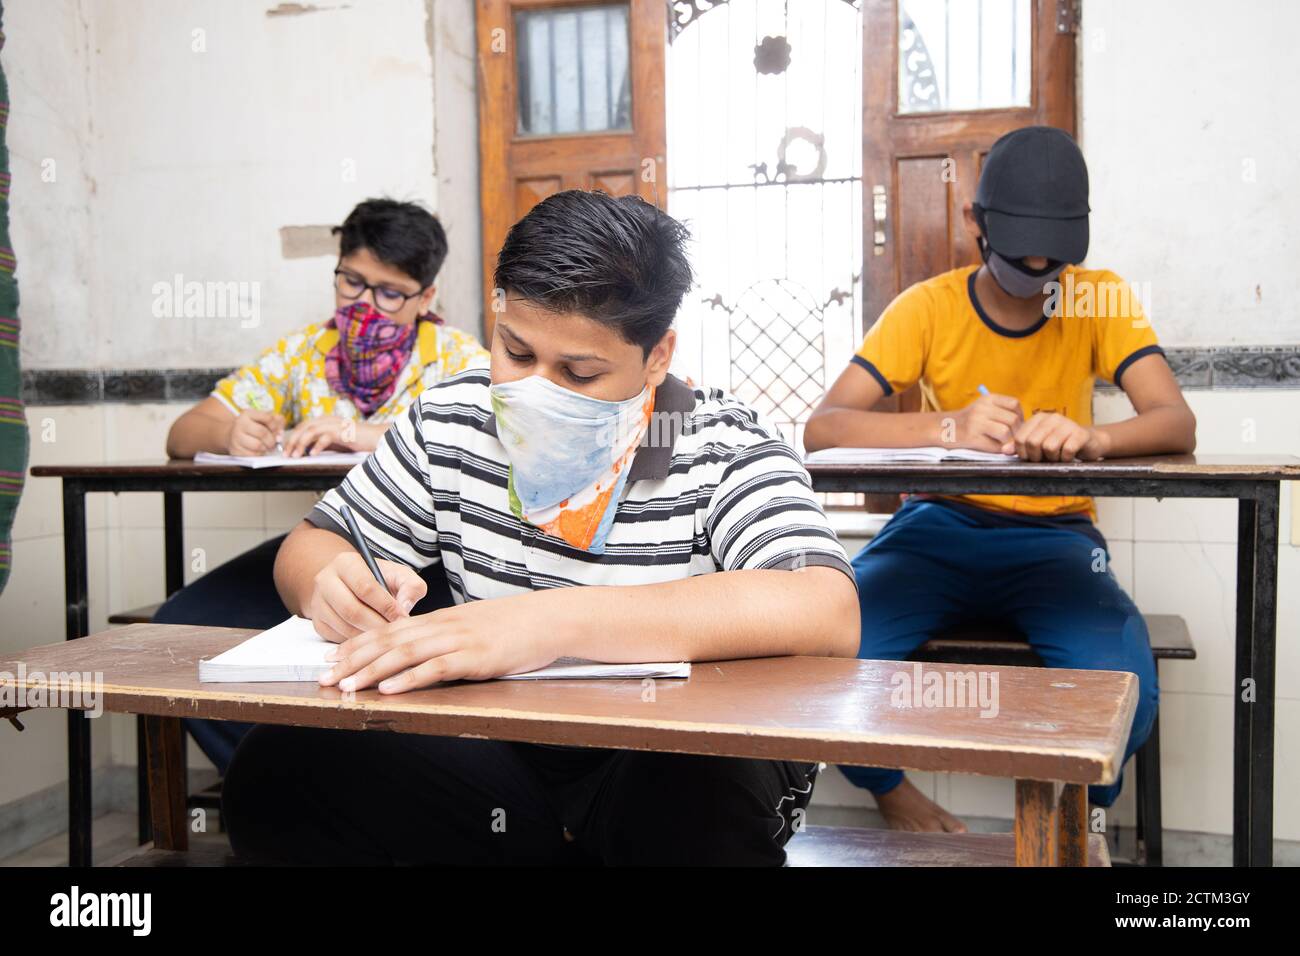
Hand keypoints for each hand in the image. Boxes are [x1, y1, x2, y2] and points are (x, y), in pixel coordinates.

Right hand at [226, 410, 284, 455]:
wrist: (234, 435)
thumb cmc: (254, 426)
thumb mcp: (265, 419)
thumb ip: (277, 422)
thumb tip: (280, 433)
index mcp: (248, 413)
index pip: (268, 418)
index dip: (275, 426)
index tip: (275, 430)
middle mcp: (240, 423)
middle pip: (262, 433)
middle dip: (272, 440)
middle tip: (273, 442)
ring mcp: (236, 437)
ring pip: (257, 445)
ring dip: (266, 448)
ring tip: (266, 446)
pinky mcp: (235, 450)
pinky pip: (252, 455)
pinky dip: (259, 454)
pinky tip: (259, 450)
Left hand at [283, 416, 372, 455]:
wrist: (378, 438)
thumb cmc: (358, 442)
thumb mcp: (336, 442)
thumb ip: (323, 443)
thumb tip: (306, 451)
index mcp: (325, 421)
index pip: (303, 426)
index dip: (292, 437)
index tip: (285, 450)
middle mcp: (328, 420)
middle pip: (304, 427)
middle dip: (292, 441)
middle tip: (286, 455)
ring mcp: (336, 424)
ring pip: (311, 431)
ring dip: (301, 444)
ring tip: (295, 456)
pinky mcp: (343, 431)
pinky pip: (326, 437)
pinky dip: (317, 446)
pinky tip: (313, 454)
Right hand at [305, 552, 427, 641]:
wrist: (351, 584)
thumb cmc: (378, 579)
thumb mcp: (399, 575)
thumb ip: (410, 586)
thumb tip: (404, 607)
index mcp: (346, 563)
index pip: (365, 587)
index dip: (386, 605)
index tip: (402, 617)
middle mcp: (326, 581)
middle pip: (352, 610)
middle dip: (377, 625)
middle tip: (396, 632)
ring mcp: (318, 603)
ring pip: (344, 627)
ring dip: (369, 636)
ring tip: (387, 637)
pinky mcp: (318, 622)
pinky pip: (337, 638)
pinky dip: (357, 643)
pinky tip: (372, 640)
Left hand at [318, 592, 559, 693]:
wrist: (549, 618)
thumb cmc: (514, 625)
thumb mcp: (473, 626)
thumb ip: (446, 636)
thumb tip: (420, 651)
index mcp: (439, 620)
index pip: (388, 630)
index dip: (357, 645)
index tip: (332, 660)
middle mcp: (442, 627)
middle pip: (388, 642)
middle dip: (353, 660)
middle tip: (325, 678)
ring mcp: (458, 641)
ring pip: (404, 654)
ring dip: (371, 671)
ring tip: (346, 686)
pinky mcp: (475, 657)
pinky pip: (435, 668)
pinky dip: (409, 679)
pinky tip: (389, 689)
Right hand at [947, 393, 1022, 451]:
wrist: (942, 428)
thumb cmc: (969, 421)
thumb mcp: (984, 409)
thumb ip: (1003, 413)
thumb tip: (1026, 428)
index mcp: (988, 398)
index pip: (1015, 404)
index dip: (1020, 416)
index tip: (1015, 425)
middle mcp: (982, 407)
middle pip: (1013, 420)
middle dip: (1016, 432)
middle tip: (1010, 438)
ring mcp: (976, 422)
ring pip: (1006, 433)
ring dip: (1007, 441)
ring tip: (1000, 443)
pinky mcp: (972, 437)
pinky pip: (995, 446)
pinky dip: (997, 449)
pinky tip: (990, 447)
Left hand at [1002, 413, 1110, 461]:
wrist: (1089, 442)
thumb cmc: (1060, 444)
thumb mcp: (1038, 443)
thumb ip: (1021, 446)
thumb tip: (1004, 451)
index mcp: (1038, 419)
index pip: (1020, 438)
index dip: (1023, 453)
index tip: (1031, 457)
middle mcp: (1052, 418)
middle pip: (1033, 443)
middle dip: (1037, 457)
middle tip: (1045, 458)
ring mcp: (1067, 424)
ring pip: (1049, 447)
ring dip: (1053, 458)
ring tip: (1058, 456)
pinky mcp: (1080, 434)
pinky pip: (1067, 451)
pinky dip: (1066, 458)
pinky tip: (1069, 455)